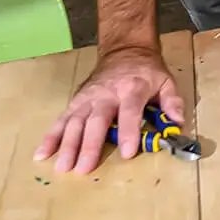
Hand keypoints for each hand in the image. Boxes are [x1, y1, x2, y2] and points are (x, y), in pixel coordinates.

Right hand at [34, 47, 183, 174]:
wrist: (125, 50)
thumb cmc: (147, 71)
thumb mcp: (167, 81)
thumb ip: (172, 102)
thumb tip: (178, 122)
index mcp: (133, 88)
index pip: (130, 111)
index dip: (128, 131)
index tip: (127, 152)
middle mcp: (107, 93)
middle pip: (97, 120)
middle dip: (89, 145)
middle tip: (83, 169)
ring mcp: (88, 97)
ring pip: (75, 121)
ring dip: (67, 145)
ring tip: (62, 166)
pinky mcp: (76, 101)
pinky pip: (61, 119)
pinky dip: (51, 136)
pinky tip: (42, 154)